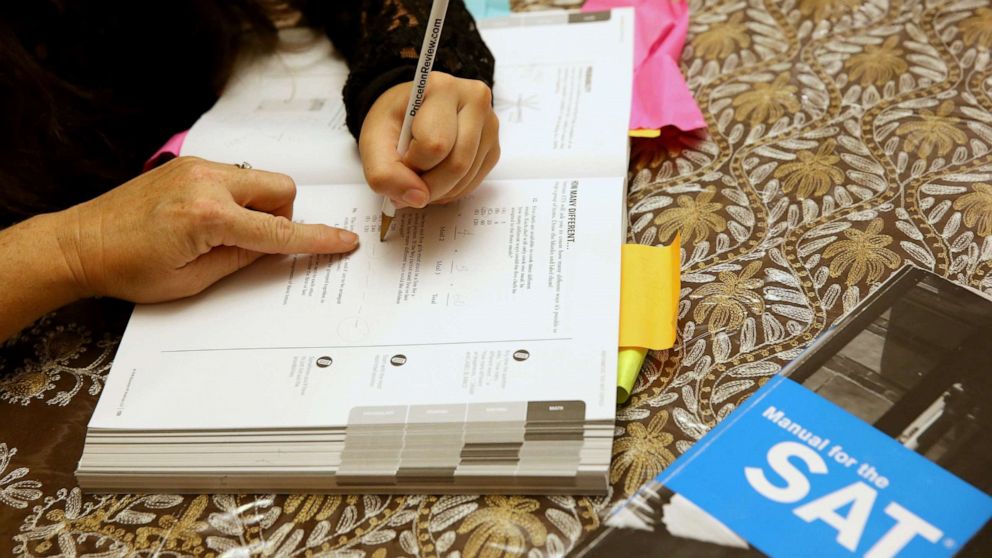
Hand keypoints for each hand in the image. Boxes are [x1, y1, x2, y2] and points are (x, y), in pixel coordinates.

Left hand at [54, 157, 358, 302]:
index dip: (317, 240)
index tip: (343, 240)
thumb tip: (273, 247)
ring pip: (260, 180)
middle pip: (281, 190)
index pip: (279, 232)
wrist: (80, 244)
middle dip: (281, 217)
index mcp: (208, 218)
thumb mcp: (193, 281)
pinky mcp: (188, 164)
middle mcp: (206, 183)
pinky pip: (234, 176)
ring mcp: (196, 168)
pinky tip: (206, 219)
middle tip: (252, 243)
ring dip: (257, 206)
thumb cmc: (128, 270)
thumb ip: (243, 260)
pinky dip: (236, 197)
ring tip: (222, 233)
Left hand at [359, 72, 499, 207]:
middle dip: (427, 185)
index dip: (412, 164)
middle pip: (457, 164)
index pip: (435, 145)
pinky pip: (474, 182)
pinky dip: (451, 190)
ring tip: (420, 177)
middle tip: (408, 179)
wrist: (410, 111)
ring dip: (438, 191)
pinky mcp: (494, 147)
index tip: (400, 156)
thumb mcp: (373, 141)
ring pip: (466, 177)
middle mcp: (474, 101)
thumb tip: (417, 199)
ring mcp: (489, 125)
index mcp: (443, 89)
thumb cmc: (395, 120)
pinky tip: (437, 177)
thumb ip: (384, 173)